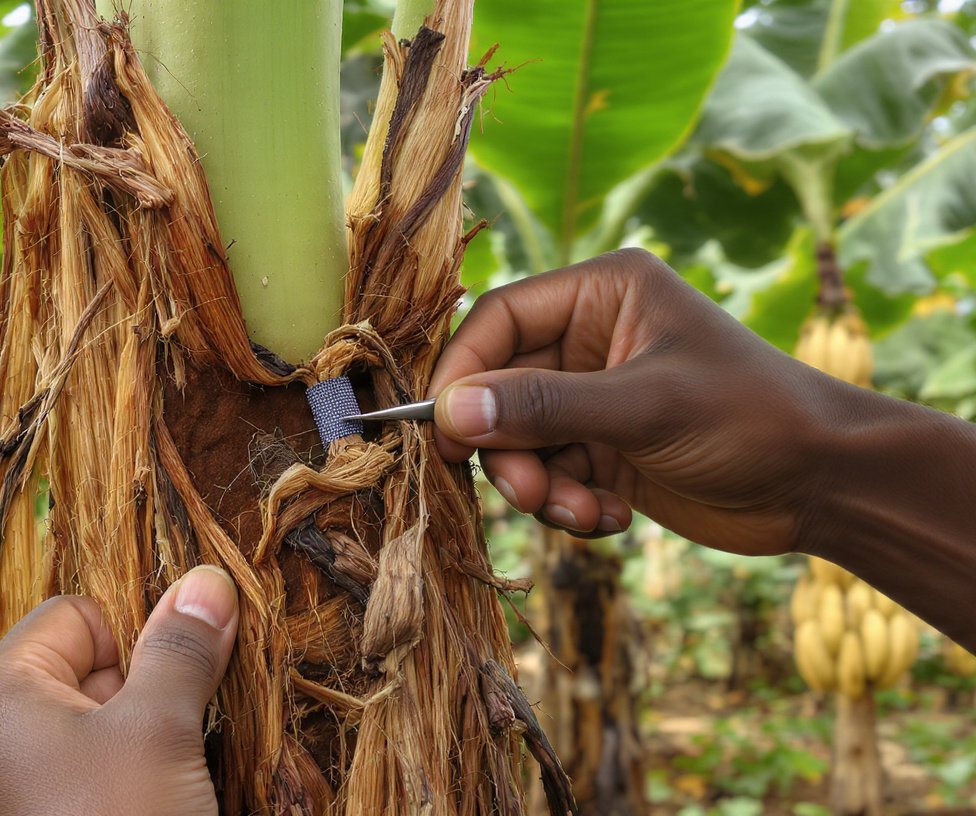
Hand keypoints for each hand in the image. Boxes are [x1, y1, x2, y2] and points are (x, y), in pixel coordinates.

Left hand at [0, 565, 238, 815]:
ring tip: (156, 783)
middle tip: (162, 745)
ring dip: (132, 738)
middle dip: (134, 694)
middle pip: (76, 669)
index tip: (162, 690)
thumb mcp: (160, 730)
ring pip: (82, 725)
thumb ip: (180, 646)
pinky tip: (143, 805)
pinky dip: (115, 777)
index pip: (72, 615)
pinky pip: (72, 772)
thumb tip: (207, 580)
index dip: (132, 640)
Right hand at [430, 248, 852, 555]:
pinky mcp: (604, 451)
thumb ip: (544, 407)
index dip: (463, 374)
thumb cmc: (749, 417)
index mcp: (601, 294)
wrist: (824, 485)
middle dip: (508, 449)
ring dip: (538, 487)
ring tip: (580, 513)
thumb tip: (448, 413)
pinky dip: (567, 505)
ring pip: (519, 442)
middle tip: (525, 493)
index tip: (442, 431)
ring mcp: (595, 399)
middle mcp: (589, 340)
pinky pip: (550, 477)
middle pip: (499, 389)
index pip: (498, 321)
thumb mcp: (644, 407)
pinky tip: (610, 519)